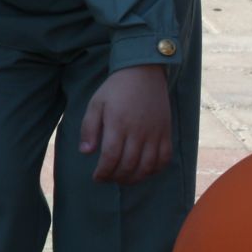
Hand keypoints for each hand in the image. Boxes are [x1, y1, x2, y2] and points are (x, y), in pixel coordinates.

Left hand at [79, 66, 171, 183]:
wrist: (144, 73)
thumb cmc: (116, 89)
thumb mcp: (96, 104)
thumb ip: (89, 128)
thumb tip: (85, 152)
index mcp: (118, 124)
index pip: (110, 157)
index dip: (103, 172)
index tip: (96, 177)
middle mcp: (138, 131)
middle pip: (128, 165)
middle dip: (116, 177)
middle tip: (108, 178)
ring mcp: (154, 133)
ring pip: (147, 166)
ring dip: (134, 178)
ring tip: (123, 179)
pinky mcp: (166, 132)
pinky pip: (164, 158)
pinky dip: (155, 170)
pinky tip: (144, 172)